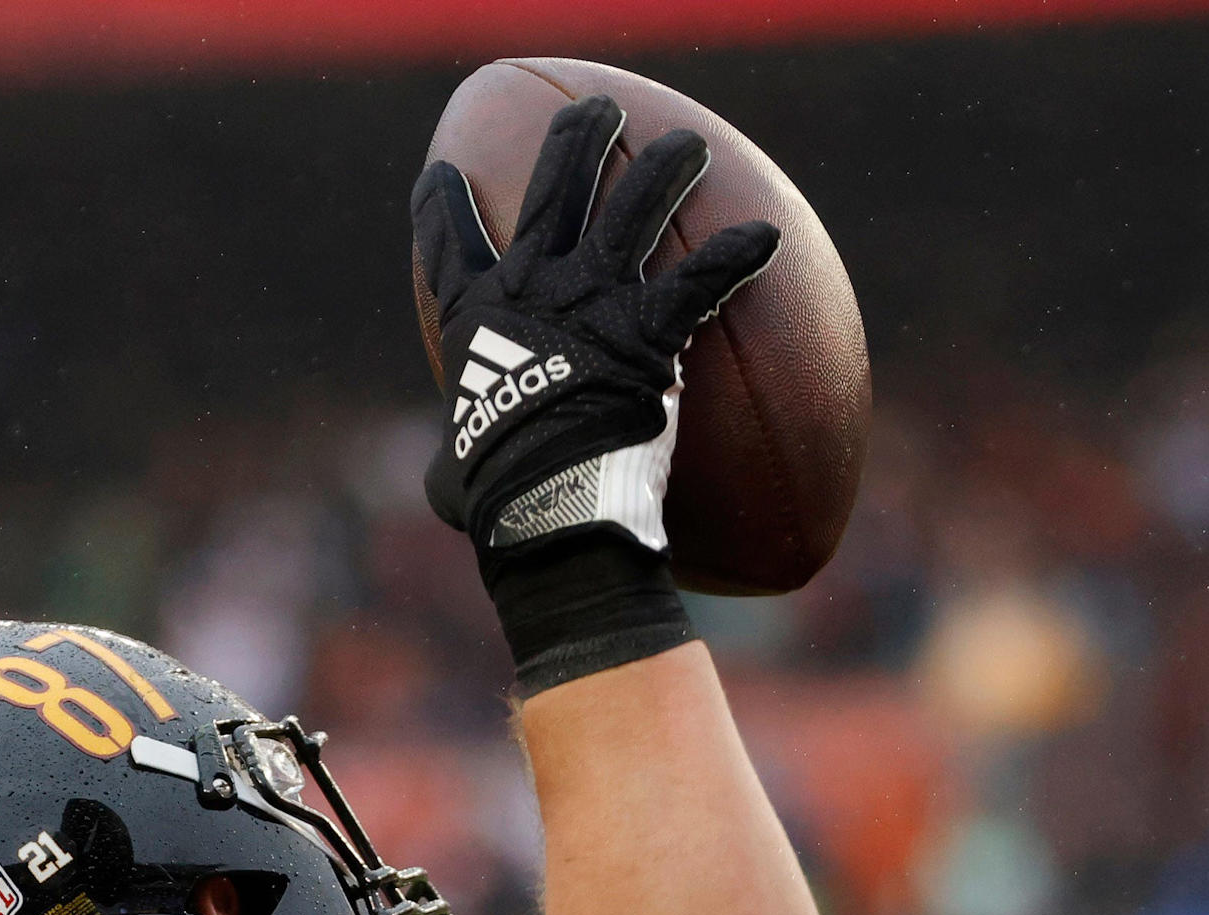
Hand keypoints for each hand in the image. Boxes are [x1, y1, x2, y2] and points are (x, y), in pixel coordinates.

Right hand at [410, 94, 777, 689]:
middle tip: (596, 111)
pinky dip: (736, 255)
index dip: (441, 206)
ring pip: (633, 206)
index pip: (448, 243)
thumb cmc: (499, 503)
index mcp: (480, 316)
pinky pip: (702, 278)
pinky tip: (767, 236)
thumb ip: (454, 459)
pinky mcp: (648, 329)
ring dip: (664, 168)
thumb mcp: (453, 475)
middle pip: (553, 189)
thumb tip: (449, 487)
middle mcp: (535, 288)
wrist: (547, 509)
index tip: (445, 175)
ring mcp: (593, 300)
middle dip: (577, 140)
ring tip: (688, 145)